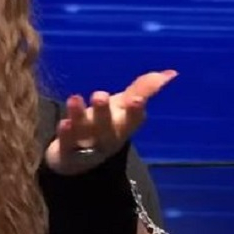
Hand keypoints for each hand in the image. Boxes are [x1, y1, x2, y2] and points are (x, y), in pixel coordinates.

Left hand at [44, 70, 177, 174]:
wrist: (79, 160)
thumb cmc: (107, 125)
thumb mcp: (124, 108)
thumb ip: (143, 89)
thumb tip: (170, 73)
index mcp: (124, 125)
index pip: (133, 118)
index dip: (135, 109)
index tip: (137, 99)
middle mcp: (107, 136)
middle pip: (106, 125)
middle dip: (103, 111)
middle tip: (99, 95)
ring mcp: (86, 145)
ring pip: (83, 131)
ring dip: (79, 116)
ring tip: (74, 98)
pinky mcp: (67, 151)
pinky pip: (66, 143)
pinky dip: (65, 134)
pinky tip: (63, 122)